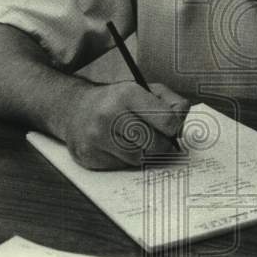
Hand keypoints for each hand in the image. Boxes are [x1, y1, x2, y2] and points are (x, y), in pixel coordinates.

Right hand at [60, 81, 189, 169]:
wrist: (74, 108)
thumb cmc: (116, 101)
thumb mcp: (144, 89)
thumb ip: (171, 102)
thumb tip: (182, 124)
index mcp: (127, 94)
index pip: (169, 121)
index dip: (175, 128)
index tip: (172, 128)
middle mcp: (109, 114)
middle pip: (156, 144)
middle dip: (161, 144)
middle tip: (156, 138)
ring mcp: (97, 137)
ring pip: (140, 158)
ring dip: (144, 153)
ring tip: (135, 140)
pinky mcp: (89, 156)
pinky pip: (122, 167)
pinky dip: (125, 160)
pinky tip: (117, 147)